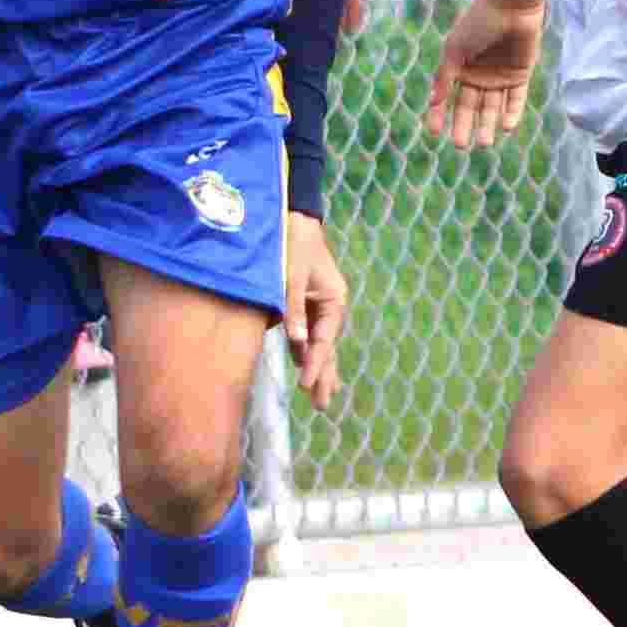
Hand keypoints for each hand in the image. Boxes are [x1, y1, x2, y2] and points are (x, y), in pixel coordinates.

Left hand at [280, 212, 348, 407]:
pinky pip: (312, 334)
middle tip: (321, 407)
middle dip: (324, 376)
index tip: (305, 387)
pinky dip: (310, 352)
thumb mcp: (292, 277)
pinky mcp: (310, 304)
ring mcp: (323, 307)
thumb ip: (294, 310)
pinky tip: (307, 366)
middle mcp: (332, 307)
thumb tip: (297, 344)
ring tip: (321, 397)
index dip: (315, 365)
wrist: (295, 219)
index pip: (325, 341)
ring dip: (320, 368)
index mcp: (334, 301)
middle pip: (329, 348)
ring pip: (322, 344)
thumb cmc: (294, 245)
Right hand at [424, 0, 542, 149]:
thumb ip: (445, 78)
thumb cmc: (477, 24)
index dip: (439, 115)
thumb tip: (433, 103)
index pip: (448, 98)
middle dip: (465, 126)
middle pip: (470, 107)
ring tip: (484, 143)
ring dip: (488, 125)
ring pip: (492, 107)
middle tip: (461, 146)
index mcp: (459, 68)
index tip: (434, 133)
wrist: (511, 5)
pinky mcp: (520, 74)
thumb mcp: (455, 51)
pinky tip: (506, 126)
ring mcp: (500, 76)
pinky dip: (511, 113)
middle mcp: (478, 75)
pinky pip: (515, 99)